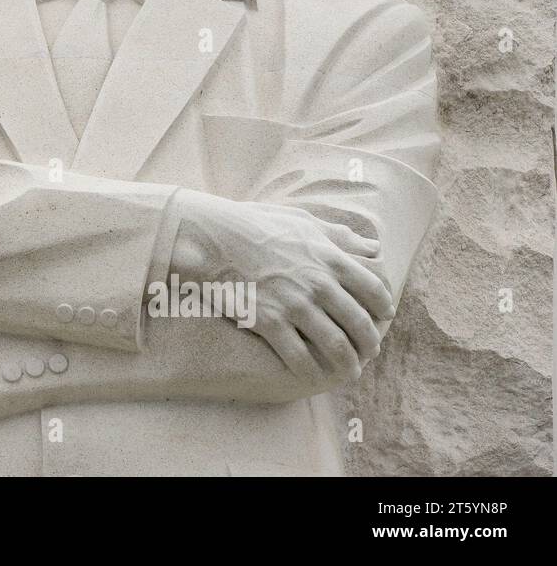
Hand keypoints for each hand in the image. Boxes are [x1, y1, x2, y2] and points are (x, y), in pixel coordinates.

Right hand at [171, 190, 393, 383]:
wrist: (213, 239)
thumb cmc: (257, 225)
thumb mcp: (303, 221)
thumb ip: (340, 237)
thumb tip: (374, 249)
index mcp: (330, 258)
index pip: (373, 290)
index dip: (383, 308)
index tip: (384, 317)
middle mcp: (318, 284)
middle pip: (359, 324)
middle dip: (369, 343)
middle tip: (370, 352)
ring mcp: (294, 305)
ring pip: (335, 345)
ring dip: (348, 364)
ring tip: (350, 372)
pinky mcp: (269, 322)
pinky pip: (299, 356)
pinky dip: (311, 371)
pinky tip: (315, 377)